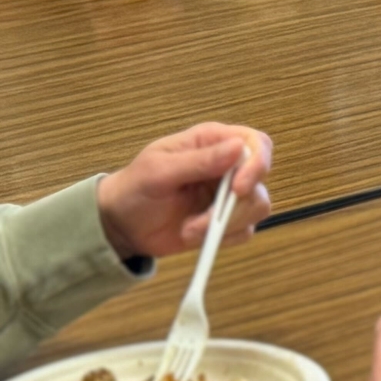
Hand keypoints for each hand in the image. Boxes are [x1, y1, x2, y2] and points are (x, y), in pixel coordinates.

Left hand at [95, 123, 272, 260]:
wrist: (120, 224)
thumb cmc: (134, 187)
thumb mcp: (158, 170)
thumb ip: (198, 161)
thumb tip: (238, 147)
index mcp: (213, 142)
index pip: (256, 144)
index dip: (257, 164)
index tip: (238, 189)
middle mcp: (228, 165)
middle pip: (259, 180)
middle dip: (235, 206)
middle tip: (203, 223)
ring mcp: (229, 194)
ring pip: (257, 207)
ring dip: (225, 225)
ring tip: (189, 231)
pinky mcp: (227, 221)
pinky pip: (245, 230)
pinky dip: (224, 238)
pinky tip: (195, 236)